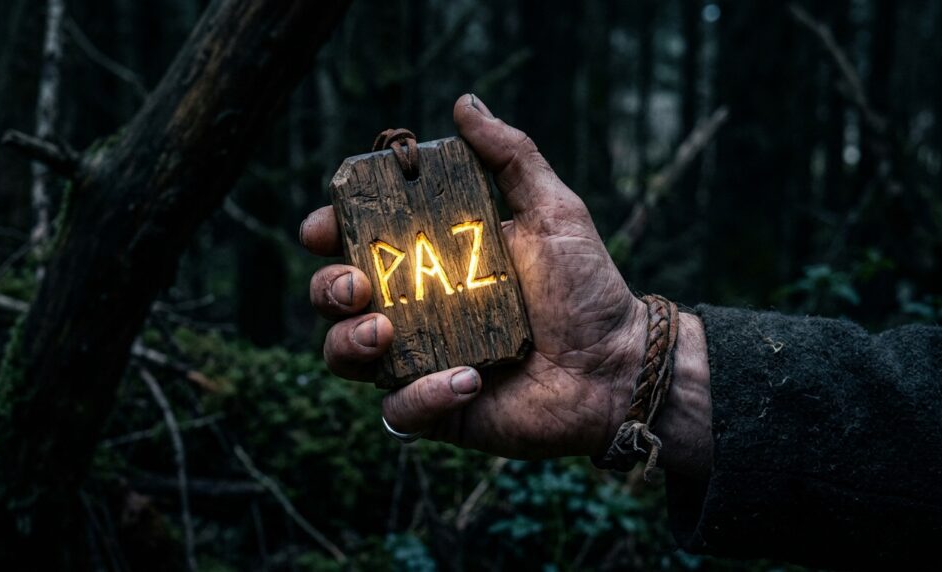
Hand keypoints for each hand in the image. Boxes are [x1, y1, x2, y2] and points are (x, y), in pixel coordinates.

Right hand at [302, 94, 710, 474]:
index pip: (357, 241)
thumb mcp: (553, 210)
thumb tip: (464, 105)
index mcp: (430, 259)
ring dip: (348, 342)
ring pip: (343, 355)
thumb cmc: (586, 287)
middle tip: (357, 285)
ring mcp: (420, 359)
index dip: (327, 231)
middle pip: (333, 298)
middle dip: (327, 288)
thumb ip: (511, 157)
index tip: (324, 226)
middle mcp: (415, 308)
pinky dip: (419, 396)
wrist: (617, 366)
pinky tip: (466, 379)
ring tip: (385, 332)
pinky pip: (398, 411)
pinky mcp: (436, 407)